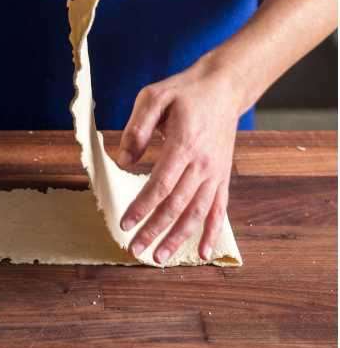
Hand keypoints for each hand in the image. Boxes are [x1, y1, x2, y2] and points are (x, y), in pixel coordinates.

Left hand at [116, 60, 242, 261]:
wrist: (223, 89)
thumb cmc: (183, 92)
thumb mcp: (153, 97)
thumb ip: (137, 128)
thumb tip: (123, 161)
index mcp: (184, 145)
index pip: (161, 184)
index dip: (142, 206)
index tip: (125, 223)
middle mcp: (202, 165)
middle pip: (177, 205)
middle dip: (155, 230)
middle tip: (135, 250)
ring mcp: (215, 174)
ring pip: (197, 213)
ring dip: (178, 238)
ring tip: (161, 258)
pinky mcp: (222, 177)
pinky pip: (219, 209)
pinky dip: (211, 231)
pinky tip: (202, 251)